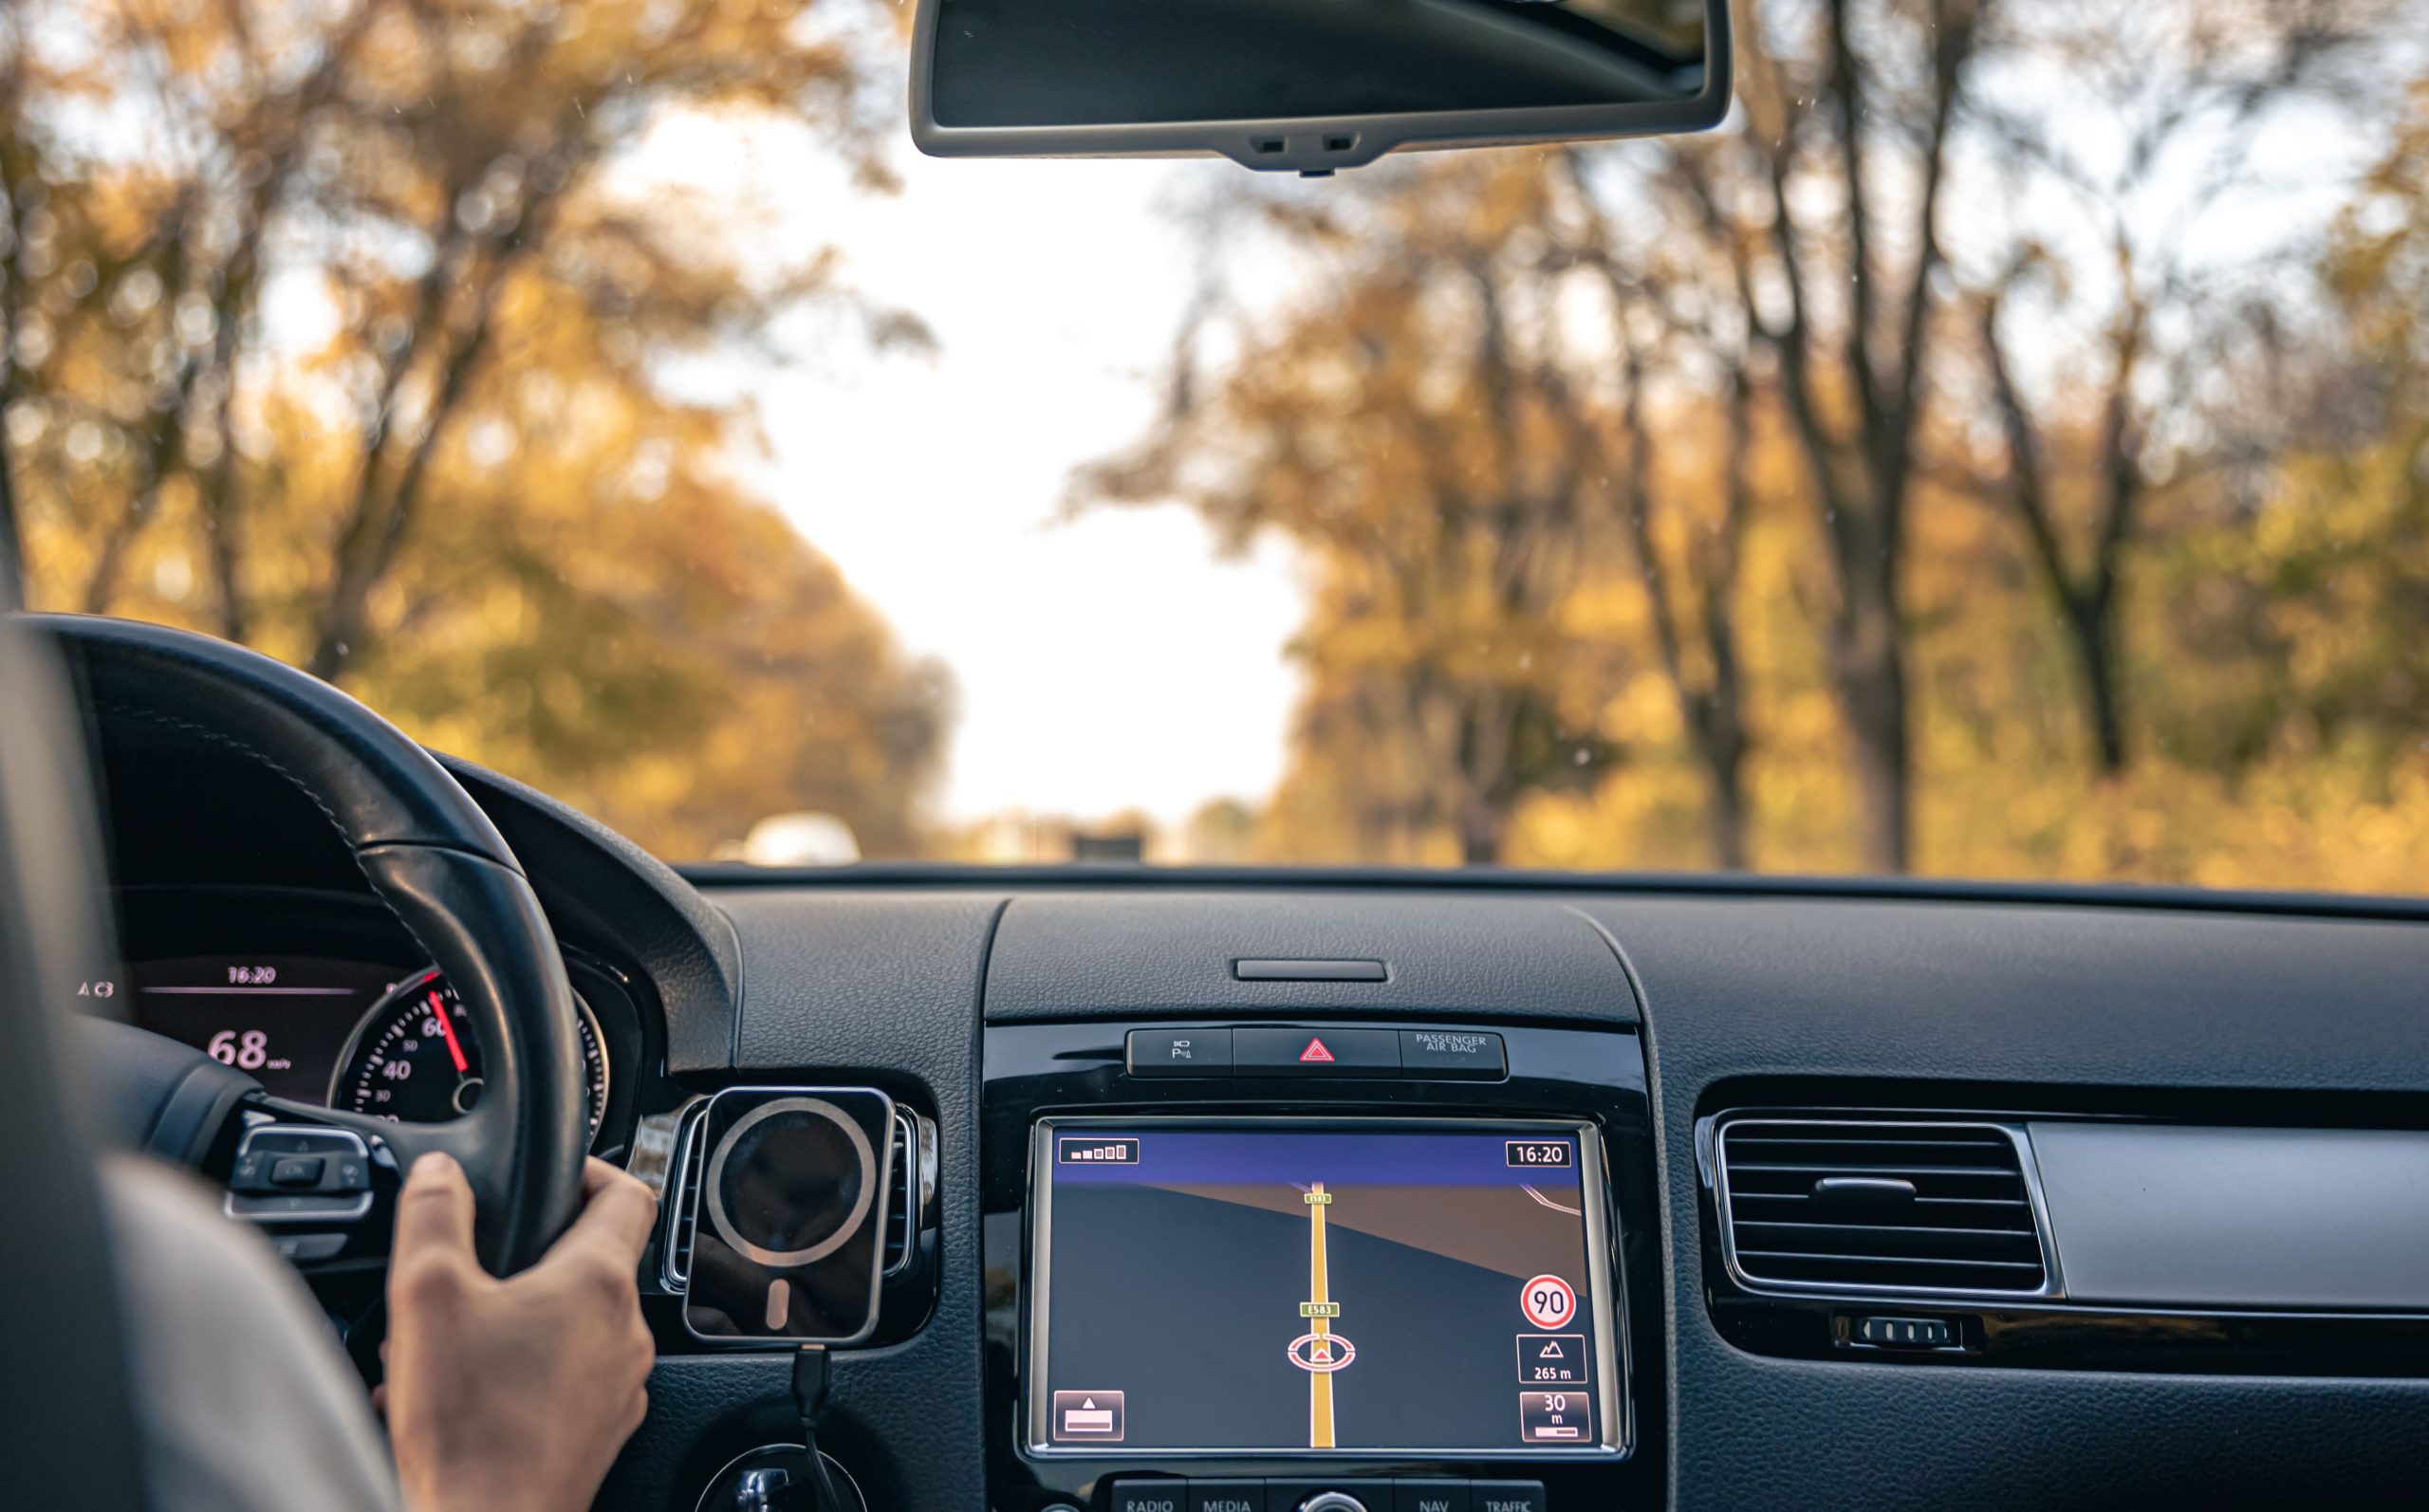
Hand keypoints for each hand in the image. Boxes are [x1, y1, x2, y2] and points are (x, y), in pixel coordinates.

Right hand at [381, 1153, 658, 1511]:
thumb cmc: (469, 1426)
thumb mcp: (428, 1296)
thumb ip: (433, 1216)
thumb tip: (437, 1173)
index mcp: (599, 1282)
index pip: (628, 1192)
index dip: (590, 1172)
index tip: (553, 1178)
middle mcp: (625, 1331)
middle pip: (591, 1263)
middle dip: (526, 1262)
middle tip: (471, 1276)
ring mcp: (618, 1385)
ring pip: (570, 1328)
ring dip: (512, 1322)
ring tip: (449, 1344)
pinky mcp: (598, 1431)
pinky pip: (564, 1381)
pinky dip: (518, 1373)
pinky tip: (460, 1394)